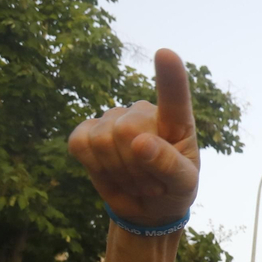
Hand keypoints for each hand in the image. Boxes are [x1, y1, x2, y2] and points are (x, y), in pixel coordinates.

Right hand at [68, 49, 198, 227]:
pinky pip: (79, 144)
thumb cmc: (174, 190)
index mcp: (176, 121)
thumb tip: (140, 142)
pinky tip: (110, 172)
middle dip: (136, 167)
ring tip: (135, 179)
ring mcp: (112, 119)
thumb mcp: (183, 185)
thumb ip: (169, 165)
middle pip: (127, 130)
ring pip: (101, 140)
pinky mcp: (87, 132)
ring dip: (117, 171)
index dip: (170, 77)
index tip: (165, 54)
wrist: (149, 207)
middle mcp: (142, 112)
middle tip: (151, 184)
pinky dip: (94, 167)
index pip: (174, 97)